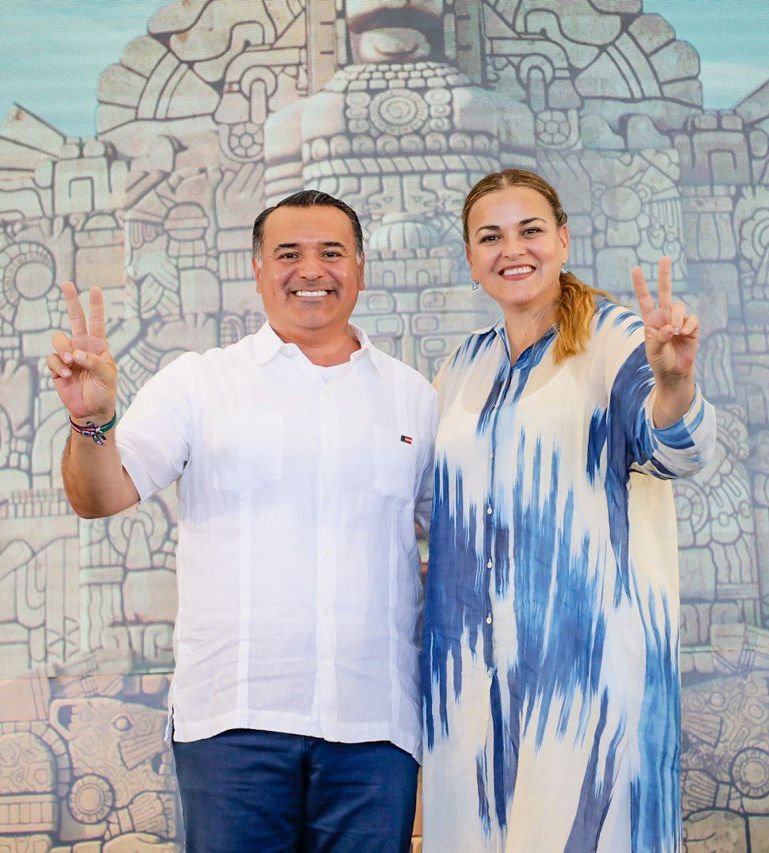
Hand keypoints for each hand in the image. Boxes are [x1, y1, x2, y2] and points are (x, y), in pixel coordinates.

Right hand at [47, 282, 116, 421]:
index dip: (96, 305)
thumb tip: (76, 353)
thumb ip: (94, 362)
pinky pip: (52, 358)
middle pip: (75, 319)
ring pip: (59, 339)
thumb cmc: (104, 391)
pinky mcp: (57, 367)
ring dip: (64, 350)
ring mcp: (69, 356)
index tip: (95, 288)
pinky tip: (65, 375)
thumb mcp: (107, 376)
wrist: (93, 411)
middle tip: (67, 284)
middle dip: (71, 301)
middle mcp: (82, 346)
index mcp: (98, 346)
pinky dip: (58, 365)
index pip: (97, 322)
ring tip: (72, 363)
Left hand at [631, 256, 697, 385]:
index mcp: (651, 320)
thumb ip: (658, 338)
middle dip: (665, 274)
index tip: (635, 268)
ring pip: (679, 306)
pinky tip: (684, 335)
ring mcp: (678, 320)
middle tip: (665, 258)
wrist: (674, 372)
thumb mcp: (653, 351)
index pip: (645, 299)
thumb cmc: (660, 361)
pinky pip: (691, 319)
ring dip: (677, 318)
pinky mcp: (692, 327)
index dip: (640, 284)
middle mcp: (664, 316)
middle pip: (665, 291)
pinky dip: (688, 326)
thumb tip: (670, 327)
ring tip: (675, 332)